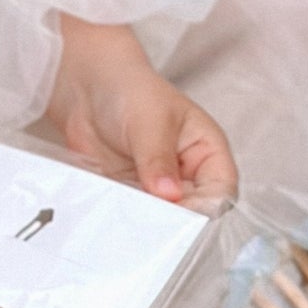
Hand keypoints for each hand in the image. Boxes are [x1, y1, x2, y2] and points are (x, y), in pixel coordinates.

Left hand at [47, 16, 237, 211]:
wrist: (86, 84)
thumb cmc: (130, 89)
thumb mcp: (149, 120)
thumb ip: (157, 158)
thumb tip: (168, 194)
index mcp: (207, 152)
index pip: (220, 191)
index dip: (205, 207)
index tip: (180, 214)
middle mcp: (186, 175)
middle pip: (192, 211)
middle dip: (174, 221)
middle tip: (151, 224)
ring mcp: (156, 187)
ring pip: (161, 217)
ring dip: (146, 222)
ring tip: (129, 221)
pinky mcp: (129, 192)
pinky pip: (131, 213)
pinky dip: (123, 217)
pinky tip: (111, 217)